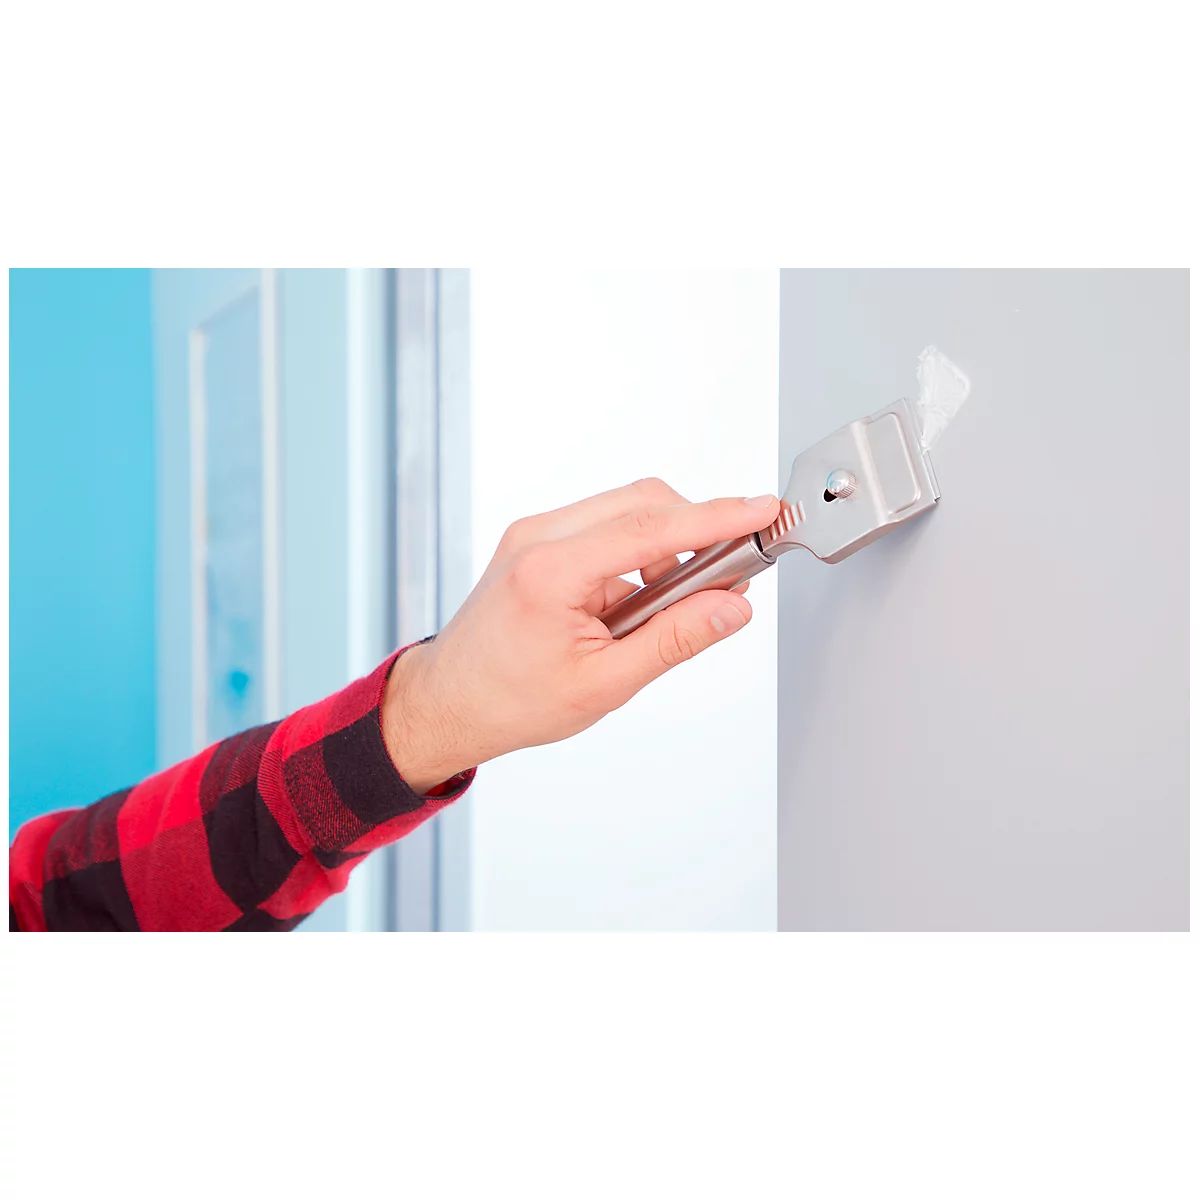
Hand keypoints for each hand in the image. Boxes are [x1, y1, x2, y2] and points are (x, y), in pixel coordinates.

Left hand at [381, 479, 779, 791]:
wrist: (449, 702)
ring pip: (625, 511)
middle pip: (643, 502)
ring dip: (664, 548)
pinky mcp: (537, 540)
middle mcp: (538, 537)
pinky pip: (604, 527)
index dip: (717, 517)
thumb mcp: (603, 684)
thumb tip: (731, 608)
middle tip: (727, 577)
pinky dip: (636, 554)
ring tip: (663, 610)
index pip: (652, 527)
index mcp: (550, 572)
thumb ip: (674, 640)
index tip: (763, 509)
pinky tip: (632, 605)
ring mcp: (533, 533)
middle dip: (696, 530)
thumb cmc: (510, 701)